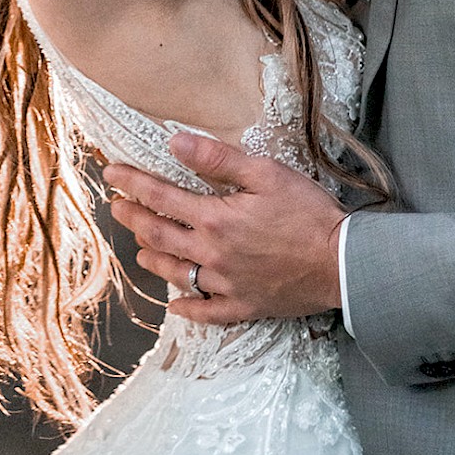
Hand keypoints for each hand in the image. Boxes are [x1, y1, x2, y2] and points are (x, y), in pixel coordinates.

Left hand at [105, 130, 345, 324]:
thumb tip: (175, 142)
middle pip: (159, 236)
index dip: (132, 183)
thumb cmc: (309, 213)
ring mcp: (225, 285)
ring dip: (152, 259)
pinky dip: (187, 308)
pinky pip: (206, 312)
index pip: (161, 197)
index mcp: (215, 219)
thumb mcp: (266, 173)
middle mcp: (211, 255)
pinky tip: (175, 304)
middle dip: (133, 219)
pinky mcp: (243, 306)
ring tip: (139, 248)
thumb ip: (218, 158)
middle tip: (116, 208)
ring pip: (176, 273)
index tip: (111, 174)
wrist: (342, 263)